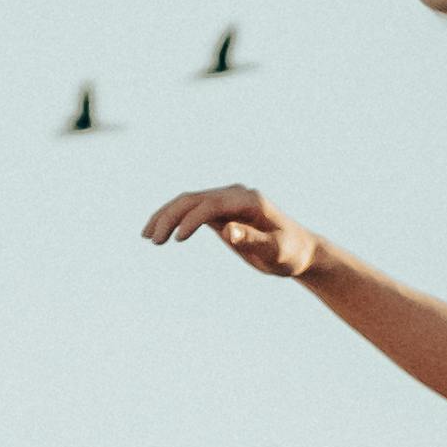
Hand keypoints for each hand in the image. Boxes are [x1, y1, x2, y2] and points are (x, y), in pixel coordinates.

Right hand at [141, 180, 322, 278]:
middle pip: (194, 199)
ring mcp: (225, 201)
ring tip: (148, 237)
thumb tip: (229, 230)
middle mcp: (234, 195)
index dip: (192, 218)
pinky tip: (158, 233)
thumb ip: (254, 239)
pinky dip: (173, 220)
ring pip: (188, 202)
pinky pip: (191, 211)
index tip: (177, 240)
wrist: (298, 250)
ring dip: (166, 217)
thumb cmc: (290, 252)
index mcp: (249, 200)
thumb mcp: (276, 250)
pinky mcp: (220, 212)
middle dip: (170, 217)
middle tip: (153, 240)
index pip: (212, 204)